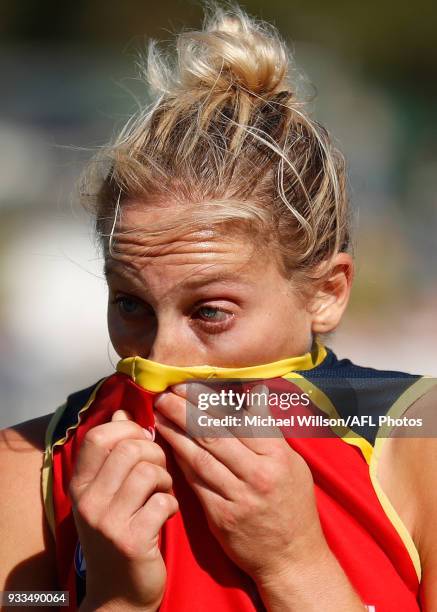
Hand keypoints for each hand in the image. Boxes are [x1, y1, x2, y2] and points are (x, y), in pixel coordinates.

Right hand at [69, 409, 177, 610]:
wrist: (118, 595)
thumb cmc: (117, 533)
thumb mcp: (106, 494)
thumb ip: (112, 454)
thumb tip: (122, 413)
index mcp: (80, 485)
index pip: (99, 436)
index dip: (128, 430)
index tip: (143, 441)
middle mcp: (88, 501)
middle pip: (129, 450)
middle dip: (155, 453)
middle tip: (159, 471)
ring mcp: (108, 522)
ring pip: (148, 472)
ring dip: (165, 479)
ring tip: (163, 491)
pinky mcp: (132, 541)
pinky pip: (163, 502)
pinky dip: (172, 504)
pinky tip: (166, 514)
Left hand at [154, 383, 327, 584]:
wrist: (291, 559)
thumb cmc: (293, 505)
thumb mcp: (293, 463)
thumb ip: (269, 430)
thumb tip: (255, 393)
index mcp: (277, 457)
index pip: (239, 419)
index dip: (209, 400)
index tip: (188, 385)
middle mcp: (257, 475)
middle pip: (214, 434)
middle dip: (185, 410)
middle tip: (166, 393)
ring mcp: (238, 497)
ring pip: (200, 456)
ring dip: (176, 432)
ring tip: (160, 413)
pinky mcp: (220, 516)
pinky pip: (195, 482)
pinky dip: (180, 460)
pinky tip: (167, 443)